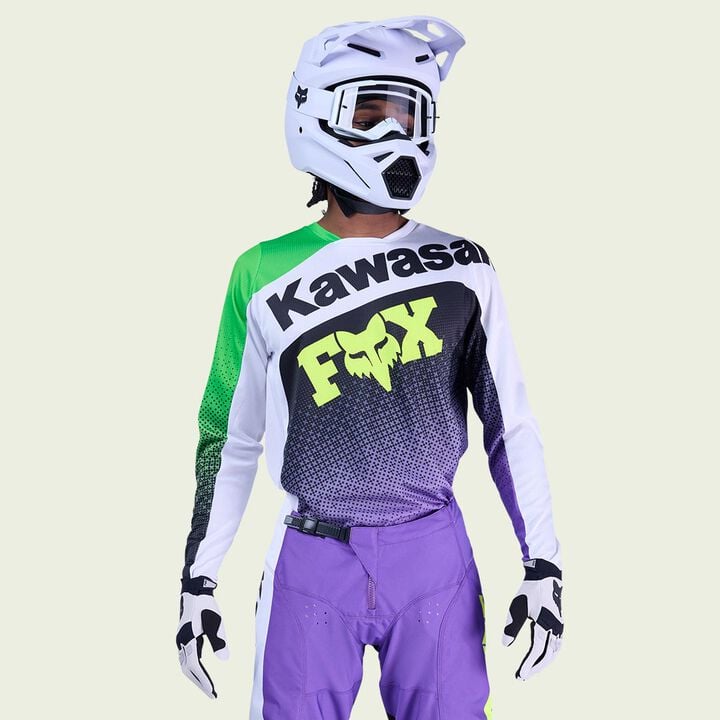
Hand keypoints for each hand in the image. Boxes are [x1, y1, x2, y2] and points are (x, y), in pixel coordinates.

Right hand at [176, 576, 229, 697]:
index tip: (213, 692)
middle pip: (188, 669)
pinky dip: (195, 667)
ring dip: (196, 676)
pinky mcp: (184, 637)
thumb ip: (219, 641)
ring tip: (208, 686)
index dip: (203, 680)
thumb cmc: (206, 605)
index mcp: (187, 640)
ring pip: (186, 664)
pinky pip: (188, 657)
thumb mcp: (215, 622)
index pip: (194, 667)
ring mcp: (181, 640)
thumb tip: (225, 660)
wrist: (195, 590)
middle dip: (200, 683)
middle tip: (212, 694)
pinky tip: (203, 671)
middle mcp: (181, 642)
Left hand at [502, 559, 562, 680]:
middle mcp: (556, 629)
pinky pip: (556, 646)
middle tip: (521, 677)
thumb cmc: (530, 591)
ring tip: (530, 670)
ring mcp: (559, 627)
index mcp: (546, 625)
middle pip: (546, 656)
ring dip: (542, 663)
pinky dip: (549, 655)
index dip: (528, 665)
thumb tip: (505, 645)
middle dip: (534, 668)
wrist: (546, 576)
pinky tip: (540, 657)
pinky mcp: (559, 624)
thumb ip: (512, 627)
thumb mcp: (517, 608)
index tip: (519, 675)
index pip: (537, 651)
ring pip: (553, 652)